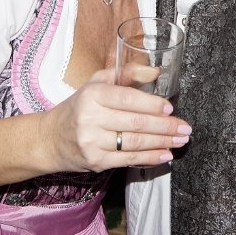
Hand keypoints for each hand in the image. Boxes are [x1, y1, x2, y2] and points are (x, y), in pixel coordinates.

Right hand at [41, 69, 190, 172]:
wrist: (50, 139)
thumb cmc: (79, 106)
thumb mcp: (96, 83)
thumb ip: (126, 74)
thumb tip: (156, 71)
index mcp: (92, 94)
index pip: (127, 99)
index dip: (151, 105)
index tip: (170, 108)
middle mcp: (90, 118)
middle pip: (135, 123)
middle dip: (165, 127)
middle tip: (185, 128)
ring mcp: (92, 142)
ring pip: (135, 143)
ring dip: (162, 143)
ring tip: (180, 140)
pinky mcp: (95, 162)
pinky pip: (128, 160)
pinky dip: (150, 158)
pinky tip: (165, 154)